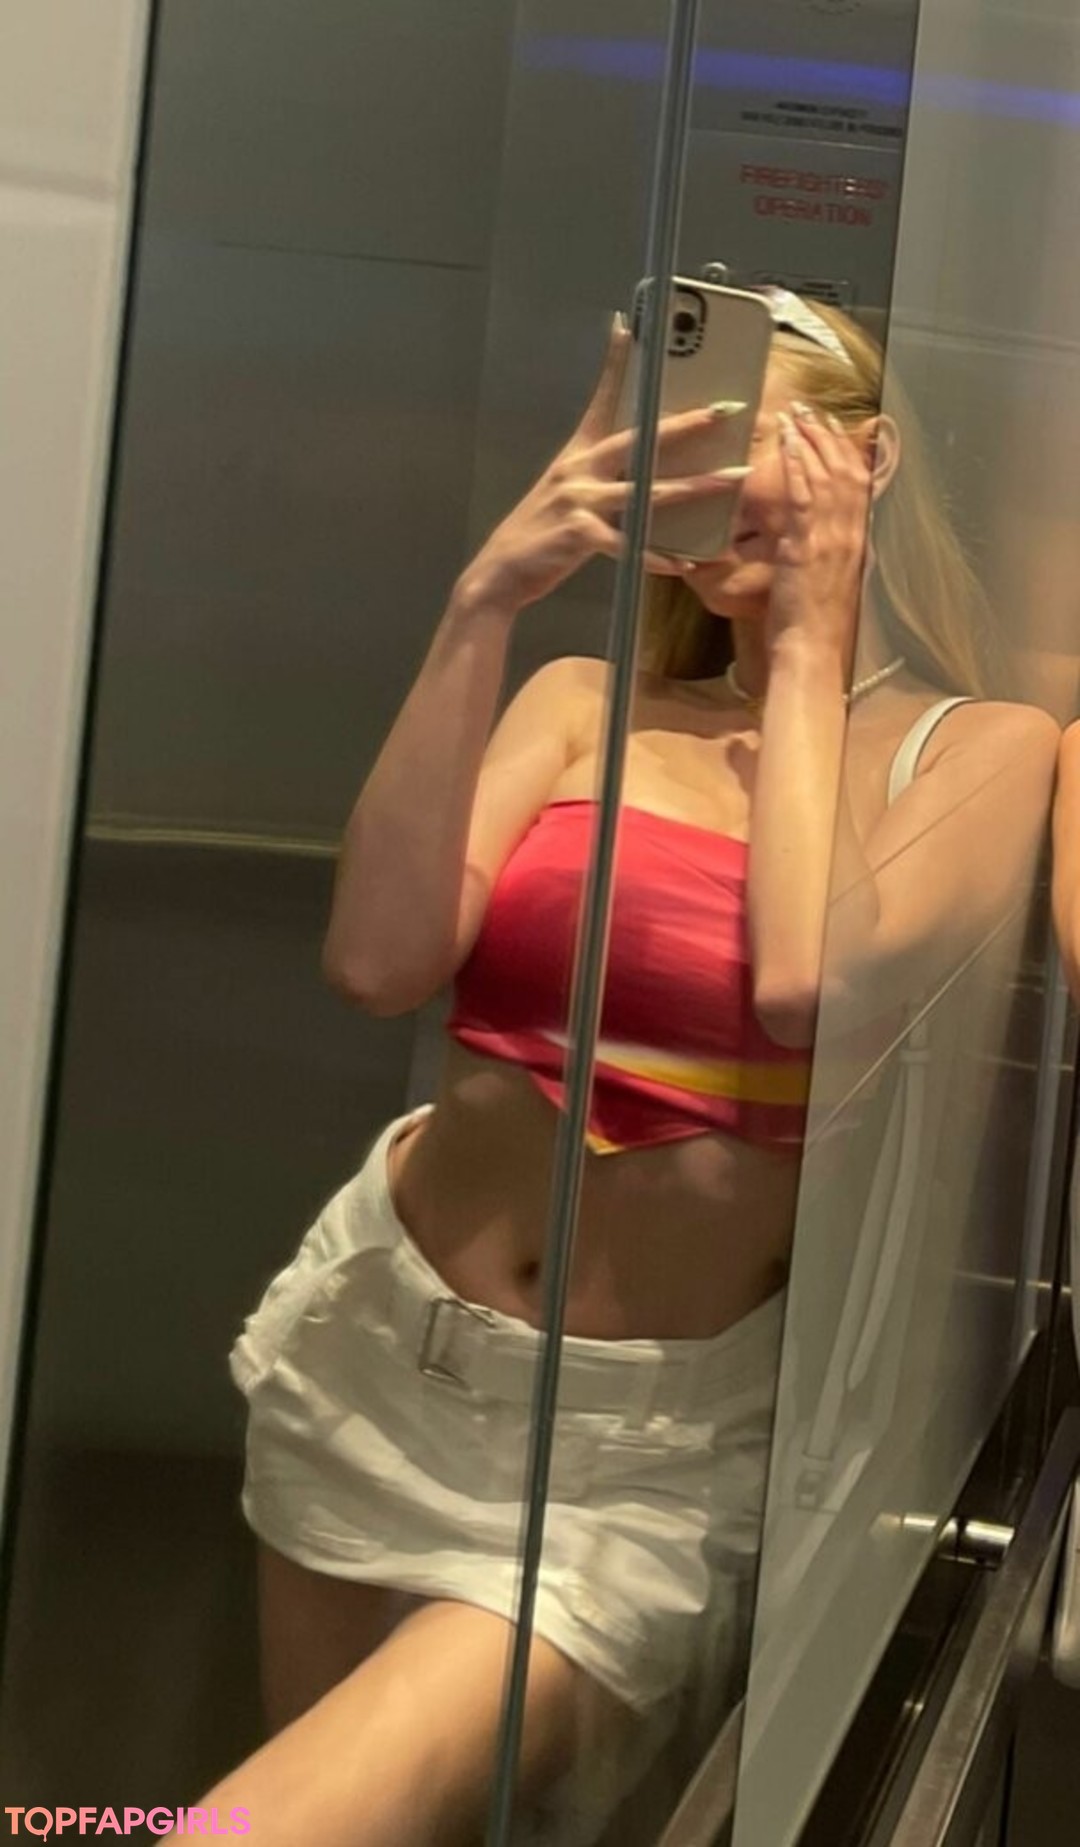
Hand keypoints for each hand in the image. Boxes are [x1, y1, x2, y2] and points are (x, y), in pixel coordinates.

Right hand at [458, 321, 747, 613]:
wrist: (502, 570)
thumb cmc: (542, 532)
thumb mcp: (566, 491)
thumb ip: (599, 475)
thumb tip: (642, 471)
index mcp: (578, 454)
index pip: (601, 400)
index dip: (614, 364)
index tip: (628, 328)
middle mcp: (579, 469)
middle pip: (640, 439)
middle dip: (687, 424)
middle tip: (724, 410)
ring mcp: (579, 499)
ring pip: (647, 491)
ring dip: (694, 487)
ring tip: (731, 479)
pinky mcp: (579, 534)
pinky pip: (628, 544)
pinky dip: (656, 556)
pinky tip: (682, 563)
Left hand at [767, 405, 873, 671]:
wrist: (811, 652)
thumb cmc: (814, 628)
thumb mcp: (827, 584)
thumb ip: (826, 556)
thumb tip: (815, 540)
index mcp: (858, 543)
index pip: (859, 485)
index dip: (847, 451)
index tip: (834, 427)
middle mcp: (851, 535)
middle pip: (846, 471)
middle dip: (828, 435)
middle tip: (810, 408)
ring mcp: (831, 539)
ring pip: (827, 475)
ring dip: (810, 440)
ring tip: (795, 413)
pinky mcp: (807, 546)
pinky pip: (803, 495)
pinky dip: (796, 464)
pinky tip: (787, 443)